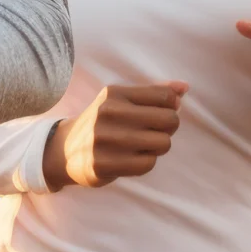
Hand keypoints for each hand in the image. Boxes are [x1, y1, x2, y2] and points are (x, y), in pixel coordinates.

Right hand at [43, 80, 186, 189]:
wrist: (65, 150)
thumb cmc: (104, 122)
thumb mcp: (121, 101)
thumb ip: (154, 92)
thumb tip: (185, 87)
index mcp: (114, 94)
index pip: (165, 96)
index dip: (172, 107)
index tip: (161, 112)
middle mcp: (108, 113)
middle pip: (170, 120)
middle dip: (169, 127)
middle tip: (154, 131)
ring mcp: (105, 139)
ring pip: (163, 143)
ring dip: (158, 146)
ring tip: (143, 145)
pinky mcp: (103, 164)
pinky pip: (148, 164)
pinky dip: (146, 162)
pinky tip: (132, 158)